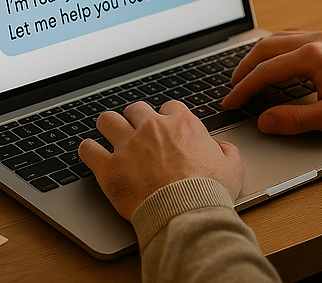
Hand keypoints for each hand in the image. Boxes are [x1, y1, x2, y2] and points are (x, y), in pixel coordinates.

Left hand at [78, 100, 244, 219]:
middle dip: (135, 119)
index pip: (169, 107)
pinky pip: (89, 149)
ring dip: (109, 127)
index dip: (166, 118)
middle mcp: (152, 128)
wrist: (187, 214)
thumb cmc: (209, 193)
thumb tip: (222, 148)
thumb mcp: (232, 168)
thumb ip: (227, 151)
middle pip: (135, 109)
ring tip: (109, 135)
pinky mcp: (109, 167)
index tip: (165, 129)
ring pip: (108, 120)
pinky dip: (89, 150)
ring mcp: (128, 145)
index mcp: (181, 124)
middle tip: (136, 132)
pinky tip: (91, 153)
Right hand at [222, 31, 321, 135]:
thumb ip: (295, 119)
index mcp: (313, 57)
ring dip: (260, 55)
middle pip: (267, 48)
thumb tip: (265, 121)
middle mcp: (316, 41)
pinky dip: (277, 48)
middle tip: (232, 87)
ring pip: (280, 38)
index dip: (244, 89)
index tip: (231, 102)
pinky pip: (294, 37)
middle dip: (245, 68)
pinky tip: (276, 60)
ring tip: (247, 73)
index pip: (266, 71)